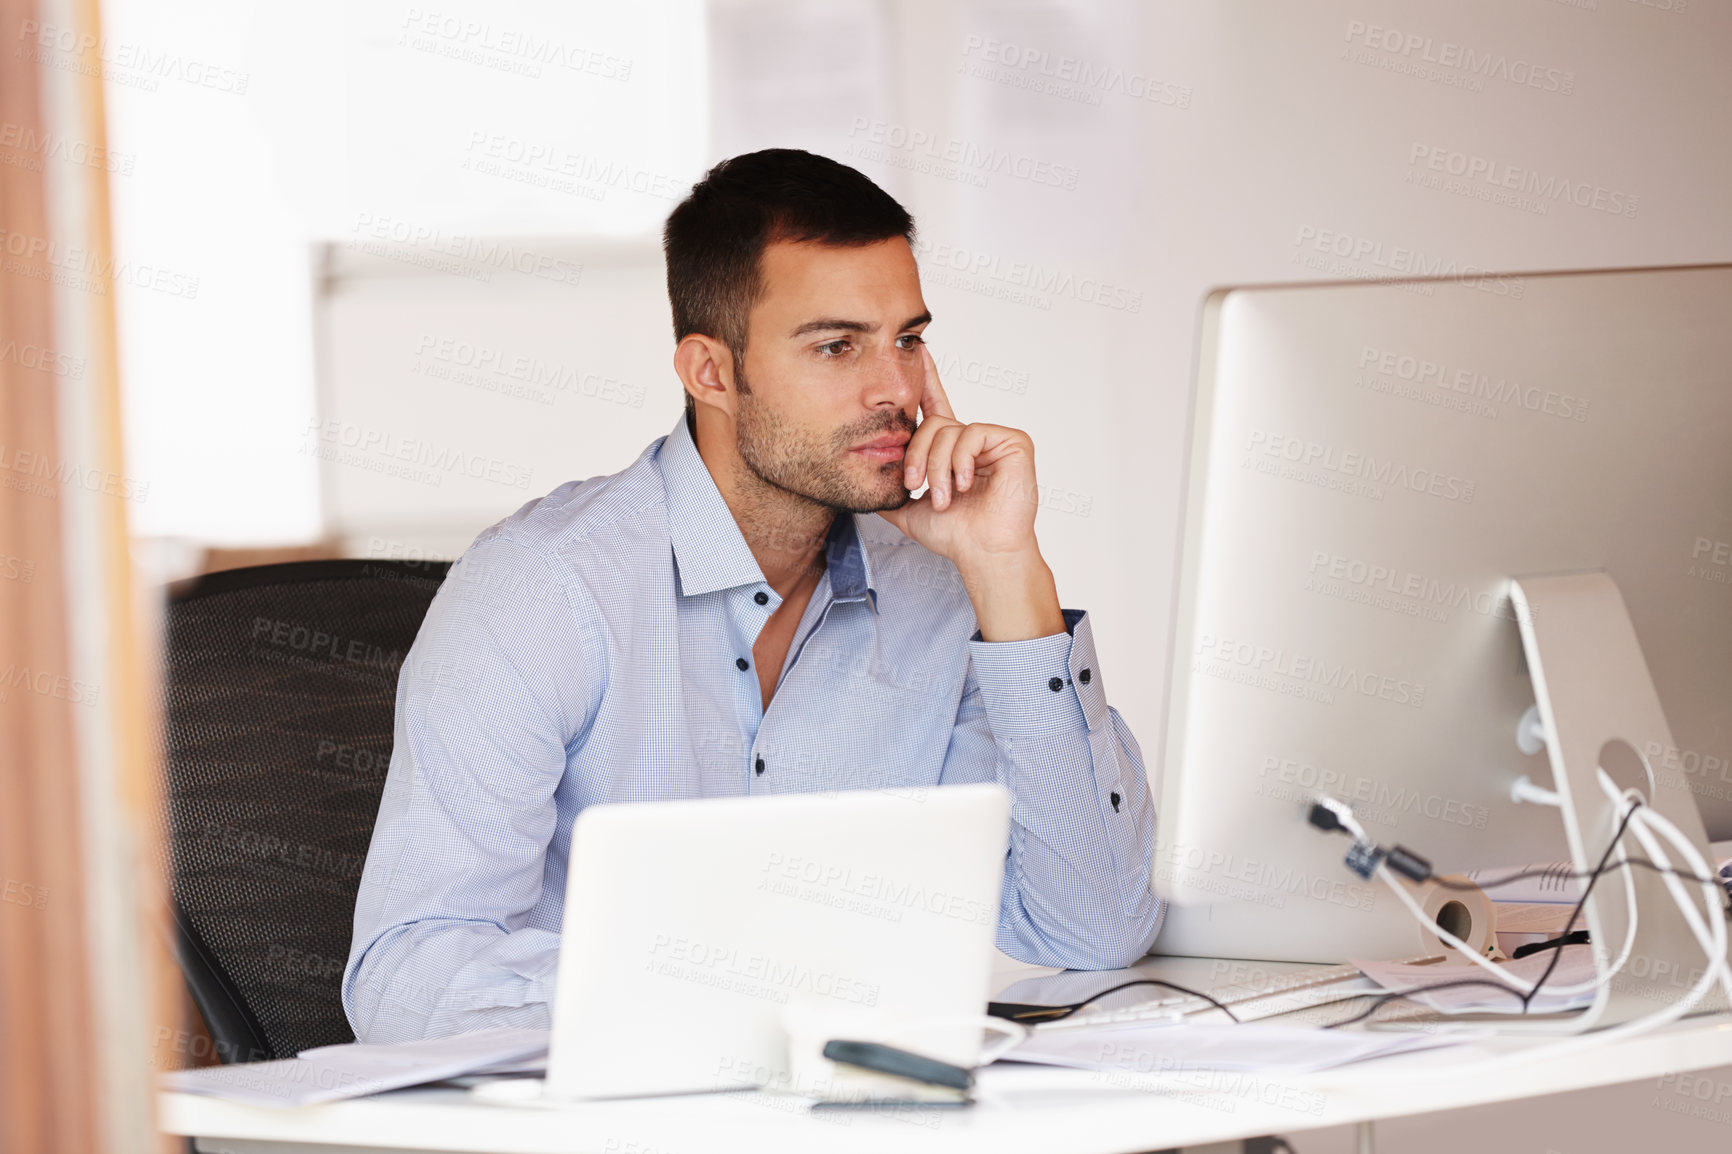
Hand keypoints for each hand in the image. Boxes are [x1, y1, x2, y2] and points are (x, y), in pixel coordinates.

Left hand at [876, 344, 1041, 566]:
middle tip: (917, 486)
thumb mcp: (908, 512)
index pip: (934, 407)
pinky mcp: (1013, 441)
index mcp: (951, 450)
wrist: (981, 552)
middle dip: (918, 456)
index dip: (927, 380)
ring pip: (948, 431)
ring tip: (944, 496)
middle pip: (931, 424)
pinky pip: (972, 433)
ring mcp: (993, 439)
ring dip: (938, 468)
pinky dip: (962, 461)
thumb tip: (864, 485)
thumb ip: (889, 493)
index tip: (919, 351)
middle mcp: (972, 440)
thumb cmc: (955, 536)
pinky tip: (967, 483)